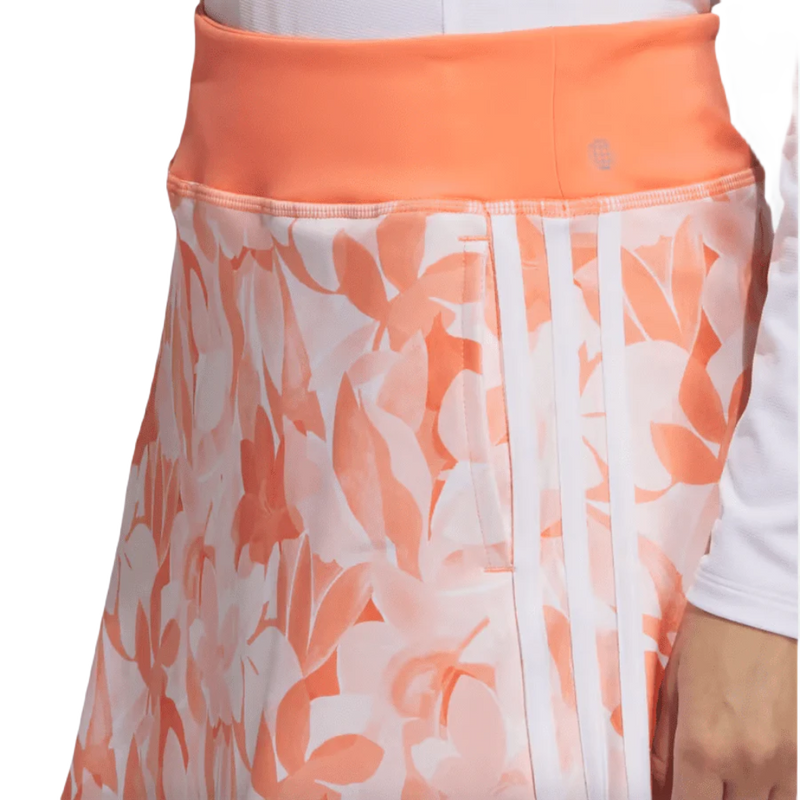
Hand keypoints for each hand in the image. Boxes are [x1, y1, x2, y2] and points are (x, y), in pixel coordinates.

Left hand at [651, 602, 797, 799]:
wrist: (756, 610)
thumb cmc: (708, 640)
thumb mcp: (671, 689)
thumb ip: (662, 745)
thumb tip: (656, 781)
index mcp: (702, 745)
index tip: (666, 794)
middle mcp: (744, 763)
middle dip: (700, 799)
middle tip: (689, 783)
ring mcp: (778, 763)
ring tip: (715, 782)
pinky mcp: (797, 755)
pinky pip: (784, 798)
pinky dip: (761, 797)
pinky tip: (742, 784)